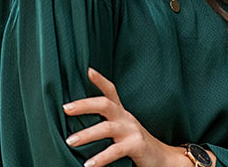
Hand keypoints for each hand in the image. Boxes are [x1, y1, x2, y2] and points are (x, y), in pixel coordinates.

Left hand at [63, 68, 192, 166]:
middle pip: (104, 104)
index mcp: (121, 112)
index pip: (111, 90)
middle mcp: (126, 117)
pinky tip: (88, 164)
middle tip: (65, 108)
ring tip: (70, 141)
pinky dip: (100, 158)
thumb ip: (106, 121)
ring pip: (107, 128)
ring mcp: (132, 131)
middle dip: (84, 105)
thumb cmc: (135, 143)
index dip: (100, 80)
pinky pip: (115, 151)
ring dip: (86, 135)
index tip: (88, 70)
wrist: (162, 158)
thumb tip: (78, 119)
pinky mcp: (136, 146)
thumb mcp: (122, 127)